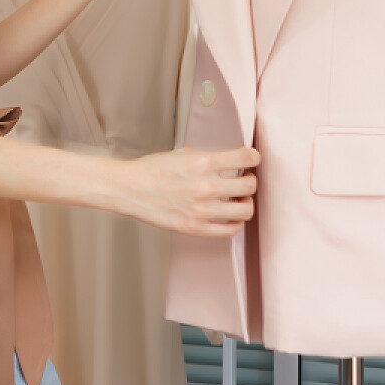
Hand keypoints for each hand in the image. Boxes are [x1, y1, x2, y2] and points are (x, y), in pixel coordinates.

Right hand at [112, 147, 259, 236]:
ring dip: (245, 202)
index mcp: (202, 163)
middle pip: (250, 185)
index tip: (252, 158)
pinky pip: (231, 230)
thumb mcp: (184, 154)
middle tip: (243, 180)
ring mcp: (201, 210)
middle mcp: (205, 187)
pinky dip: (235, 222)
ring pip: (245, 210)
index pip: (245, 157)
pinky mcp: (196, 228)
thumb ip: (211, 158)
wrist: (130, 190)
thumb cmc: (154, 170)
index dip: (254, 156)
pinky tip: (228, 215)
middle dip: (249, 180)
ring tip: (236, 199)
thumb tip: (234, 161)